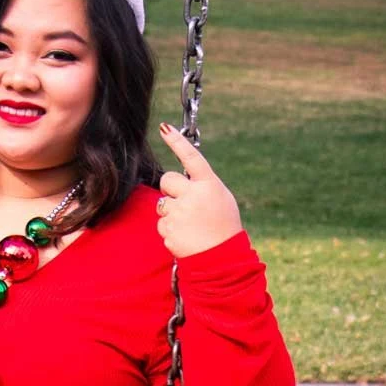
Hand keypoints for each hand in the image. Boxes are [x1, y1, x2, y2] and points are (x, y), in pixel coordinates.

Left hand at [154, 122, 242, 258]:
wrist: (221, 257)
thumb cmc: (223, 226)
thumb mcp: (220, 198)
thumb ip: (201, 186)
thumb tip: (182, 179)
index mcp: (208, 184)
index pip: (191, 157)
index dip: (177, 142)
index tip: (165, 128)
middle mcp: (192, 195)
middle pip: (167, 180)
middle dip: (170, 189)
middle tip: (183, 202)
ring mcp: (179, 212)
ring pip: (162, 204)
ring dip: (171, 211)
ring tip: (189, 224)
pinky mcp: (169, 229)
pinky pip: (161, 224)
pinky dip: (170, 229)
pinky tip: (185, 235)